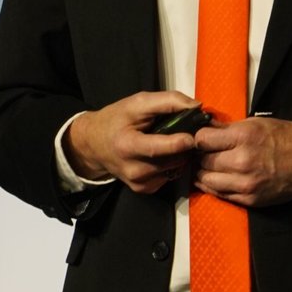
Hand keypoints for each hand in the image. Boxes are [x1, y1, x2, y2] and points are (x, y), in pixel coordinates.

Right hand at [65, 91, 198, 194]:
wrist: (94, 144)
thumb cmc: (116, 120)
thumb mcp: (137, 103)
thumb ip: (168, 101)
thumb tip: (196, 106)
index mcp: (127, 147)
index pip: (158, 149)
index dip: (179, 142)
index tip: (194, 133)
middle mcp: (133, 170)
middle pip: (172, 160)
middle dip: (185, 146)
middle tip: (191, 132)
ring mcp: (139, 183)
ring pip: (175, 169)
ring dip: (181, 155)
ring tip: (177, 140)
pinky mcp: (144, 189)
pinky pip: (169, 176)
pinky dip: (173, 164)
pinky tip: (166, 153)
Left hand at [193, 117, 291, 207]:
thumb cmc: (288, 138)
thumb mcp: (258, 124)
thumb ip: (229, 128)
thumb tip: (206, 128)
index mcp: (244, 137)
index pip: (202, 140)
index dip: (199, 138)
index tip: (202, 138)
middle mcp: (242, 161)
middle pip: (202, 161)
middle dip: (200, 156)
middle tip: (203, 153)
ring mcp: (245, 184)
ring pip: (206, 181)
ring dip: (203, 173)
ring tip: (208, 166)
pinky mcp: (249, 199)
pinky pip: (220, 194)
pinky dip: (214, 186)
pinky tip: (216, 178)